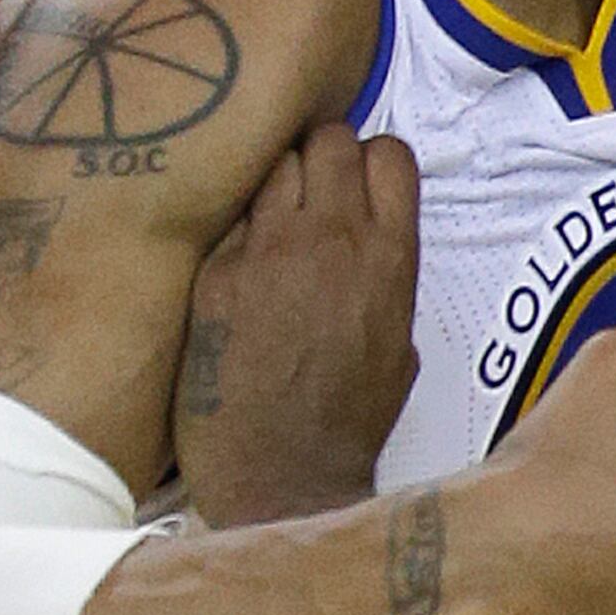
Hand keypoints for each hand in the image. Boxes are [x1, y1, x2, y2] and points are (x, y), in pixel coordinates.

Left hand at [175, 118, 422, 528]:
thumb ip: (385, 277)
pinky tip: (238, 268)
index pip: (389, 153)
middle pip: (328, 139)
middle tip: (311, 190)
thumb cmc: (349, 421)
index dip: (372, 160)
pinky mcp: (216, 273)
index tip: (360, 181)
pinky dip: (238, 233)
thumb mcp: (400, 343)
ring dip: (277, 182)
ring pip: (275, 163)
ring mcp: (269, 251)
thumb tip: (366, 246)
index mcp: (390, 257)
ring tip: (271, 222)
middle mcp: (333, 239)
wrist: (282, 476)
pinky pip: (231, 221)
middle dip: (322, 155)